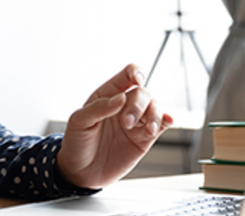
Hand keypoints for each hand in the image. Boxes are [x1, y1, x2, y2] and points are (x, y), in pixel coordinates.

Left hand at [56, 64, 172, 188]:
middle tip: (127, 123)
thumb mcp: (79, 122)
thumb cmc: (76, 142)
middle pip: (142, 93)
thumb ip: (99, 108)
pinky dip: (166, 120)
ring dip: (154, 115)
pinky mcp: (144, 138)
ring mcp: (136, 121)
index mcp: (106, 95)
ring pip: (155, 107)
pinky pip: (160, 124)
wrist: (81, 172)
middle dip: (138, 105)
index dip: (135, 72)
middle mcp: (123, 105)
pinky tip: (167, 121)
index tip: (138, 80)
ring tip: (147, 130)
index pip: (126, 76)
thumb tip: (121, 98)